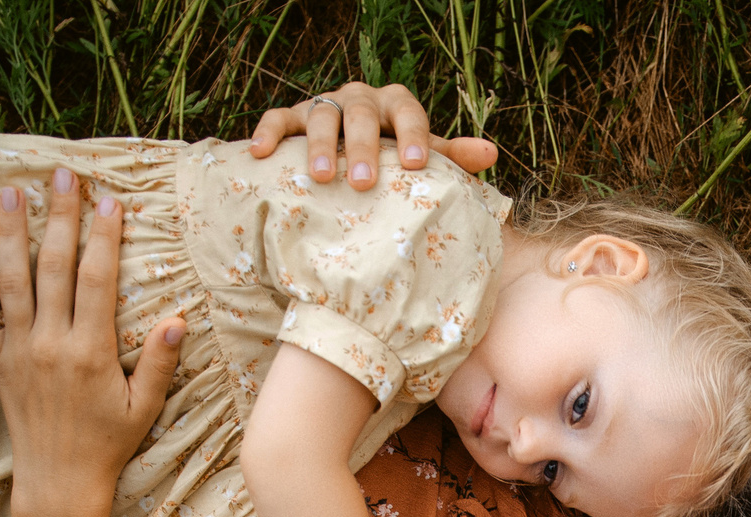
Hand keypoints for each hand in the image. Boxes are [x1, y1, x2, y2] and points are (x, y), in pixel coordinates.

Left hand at [0, 166, 184, 516]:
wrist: (61, 481)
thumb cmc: (109, 445)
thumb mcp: (145, 408)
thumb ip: (160, 363)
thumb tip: (177, 320)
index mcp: (91, 350)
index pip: (97, 279)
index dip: (103, 237)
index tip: (108, 200)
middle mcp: (51, 343)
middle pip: (53, 267)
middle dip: (59, 217)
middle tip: (60, 175)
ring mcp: (20, 351)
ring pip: (12, 282)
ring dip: (11, 235)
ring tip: (11, 194)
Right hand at [245, 82, 499, 184]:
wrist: (351, 156)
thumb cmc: (393, 159)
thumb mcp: (422, 157)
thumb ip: (453, 156)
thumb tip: (491, 154)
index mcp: (396, 105)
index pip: (409, 111)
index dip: (413, 136)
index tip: (416, 165)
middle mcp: (360, 99)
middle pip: (361, 114)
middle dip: (363, 146)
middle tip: (366, 182)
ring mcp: (324, 105)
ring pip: (320, 115)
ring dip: (321, 145)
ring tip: (323, 176)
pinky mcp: (292, 118)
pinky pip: (277, 119)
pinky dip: (268, 133)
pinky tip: (259, 153)